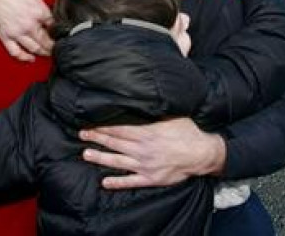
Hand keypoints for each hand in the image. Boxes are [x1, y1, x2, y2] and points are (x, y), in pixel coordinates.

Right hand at [0, 0, 59, 61]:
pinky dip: (24, 57)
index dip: (59, 28)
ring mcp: (17, 32)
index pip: (54, 24)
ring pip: (34, 48)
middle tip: (59, 47)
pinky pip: (16, 52)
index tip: (62, 31)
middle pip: (47, 40)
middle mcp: (29, 24)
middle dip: (54, 45)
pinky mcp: (5, 36)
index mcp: (39, 10)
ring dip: (43, 52)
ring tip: (49, 53)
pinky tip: (30, 58)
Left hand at [79, 117, 226, 188]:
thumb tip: (143, 102)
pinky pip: (131, 181)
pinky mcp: (151, 178)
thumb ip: (155, 113)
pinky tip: (105, 182)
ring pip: (118, 161)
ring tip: (86, 154)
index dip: (103, 126)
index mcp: (147, 133)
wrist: (201, 154)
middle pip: (115, 143)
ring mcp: (145, 165)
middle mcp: (142, 149)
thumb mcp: (173, 116)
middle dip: (97, 138)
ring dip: (100, 157)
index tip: (91, 123)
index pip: (119, 129)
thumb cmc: (188, 132)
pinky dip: (117, 182)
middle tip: (82, 135)